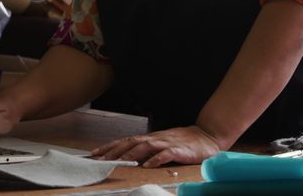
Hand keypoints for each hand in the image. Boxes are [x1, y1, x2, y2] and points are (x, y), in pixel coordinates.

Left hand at [89, 126, 223, 167]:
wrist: (207, 136)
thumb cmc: (184, 143)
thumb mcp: (163, 145)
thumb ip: (149, 150)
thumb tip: (129, 157)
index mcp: (150, 138)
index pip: (126, 140)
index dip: (110, 146)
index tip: (94, 154)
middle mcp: (156, 138)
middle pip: (131, 142)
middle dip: (114, 150)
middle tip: (100, 159)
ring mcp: (167, 143)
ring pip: (145, 146)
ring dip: (131, 154)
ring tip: (119, 162)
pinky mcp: (179, 150)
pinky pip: (166, 154)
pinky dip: (155, 159)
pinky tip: (147, 165)